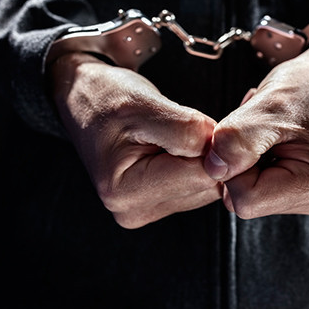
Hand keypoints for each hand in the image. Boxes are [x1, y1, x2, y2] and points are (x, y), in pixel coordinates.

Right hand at [49, 53, 221, 228]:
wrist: (87, 101)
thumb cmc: (107, 99)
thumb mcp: (144, 105)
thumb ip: (186, 130)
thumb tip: (222, 153)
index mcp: (126, 190)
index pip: (201, 174)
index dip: (212, 144)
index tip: (201, 120)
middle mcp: (135, 209)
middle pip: (208, 185)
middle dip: (209, 151)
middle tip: (186, 123)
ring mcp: (147, 209)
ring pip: (208, 186)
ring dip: (205, 155)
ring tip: (178, 132)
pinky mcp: (159, 203)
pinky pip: (199, 185)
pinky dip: (199, 161)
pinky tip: (180, 144)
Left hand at [203, 32, 308, 218]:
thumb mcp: (270, 105)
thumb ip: (237, 140)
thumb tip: (213, 170)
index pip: (247, 199)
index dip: (232, 166)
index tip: (244, 131)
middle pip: (250, 200)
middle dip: (243, 162)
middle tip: (261, 127)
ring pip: (254, 195)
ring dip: (250, 161)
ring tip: (272, 130)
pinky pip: (265, 188)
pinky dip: (260, 163)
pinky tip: (276, 141)